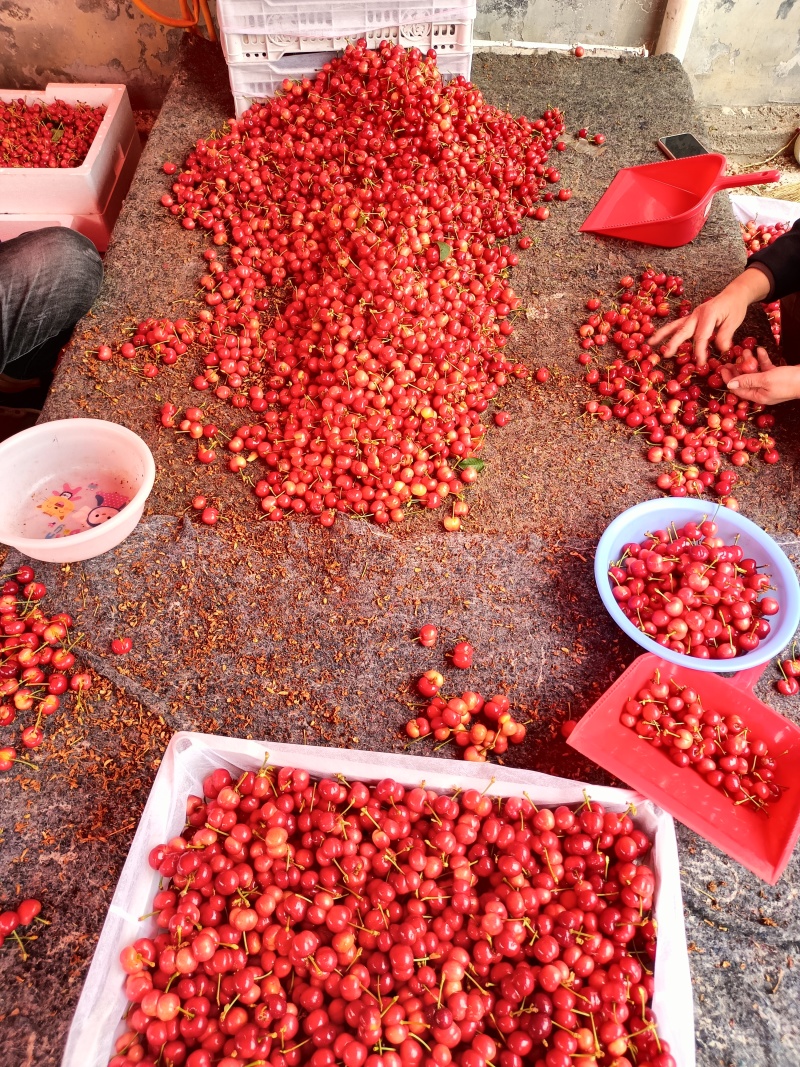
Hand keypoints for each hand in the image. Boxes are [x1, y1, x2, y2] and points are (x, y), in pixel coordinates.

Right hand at [650, 269, 770, 364]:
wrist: (734, 293)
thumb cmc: (735, 307)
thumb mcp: (734, 321)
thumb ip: (726, 335)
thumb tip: (721, 351)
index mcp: (709, 314)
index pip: (701, 336)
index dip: (700, 351)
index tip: (700, 364)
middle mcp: (697, 314)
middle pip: (683, 330)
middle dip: (674, 343)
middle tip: (666, 354)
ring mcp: (692, 315)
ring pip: (675, 326)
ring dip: (662, 335)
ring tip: (650, 343)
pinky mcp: (690, 317)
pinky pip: (676, 325)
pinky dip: (666, 331)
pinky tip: (657, 338)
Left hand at [722, 347, 799, 403]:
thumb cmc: (788, 381)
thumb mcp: (765, 380)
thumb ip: (747, 381)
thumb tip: (730, 385)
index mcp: (757, 396)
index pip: (738, 389)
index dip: (729, 379)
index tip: (722, 368)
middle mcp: (762, 391)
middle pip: (745, 380)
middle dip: (738, 369)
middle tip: (730, 359)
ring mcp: (770, 384)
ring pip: (755, 372)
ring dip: (750, 361)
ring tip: (745, 351)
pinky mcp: (778, 376)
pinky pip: (766, 368)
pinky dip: (762, 359)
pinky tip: (760, 350)